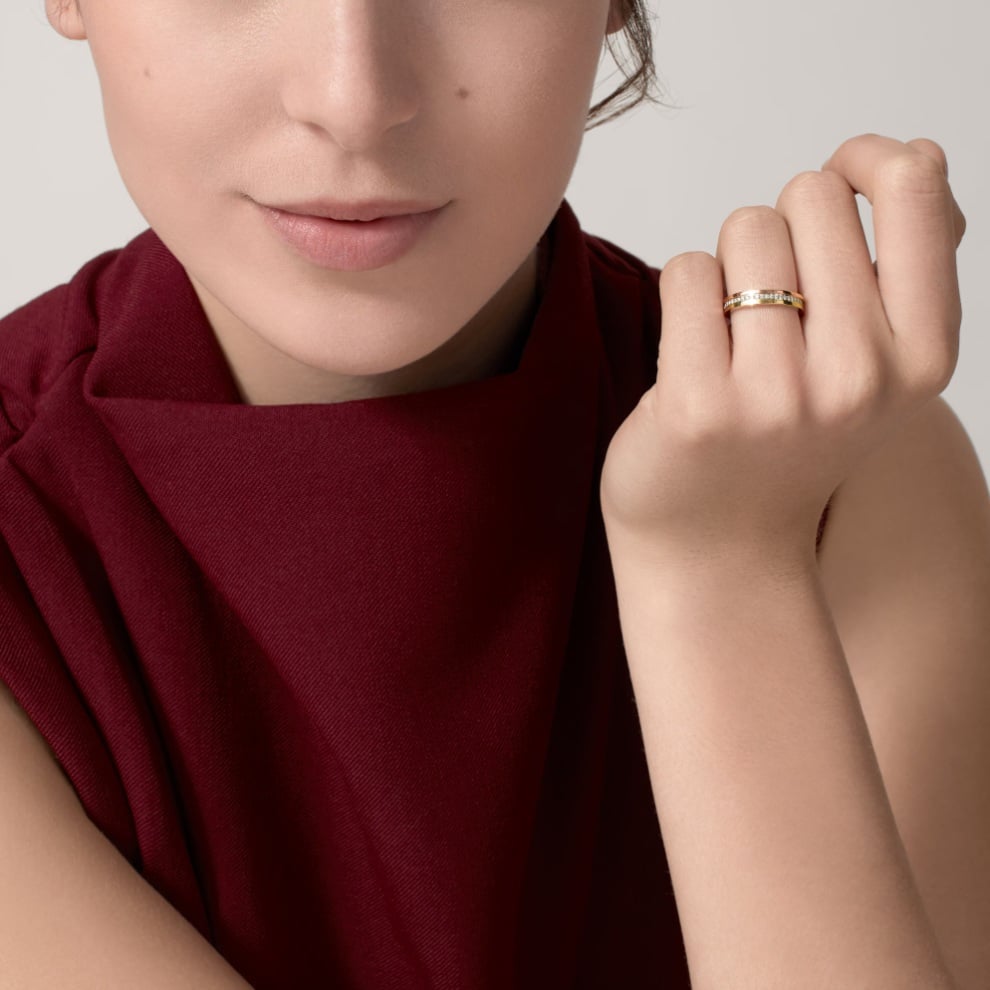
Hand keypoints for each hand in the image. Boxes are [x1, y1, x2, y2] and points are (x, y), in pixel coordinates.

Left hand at [599, 133, 966, 568]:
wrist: (717, 548)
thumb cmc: (788, 443)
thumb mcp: (876, 366)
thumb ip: (903, 266)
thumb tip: (920, 151)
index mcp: (923, 358)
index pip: (911, 189)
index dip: (864, 159)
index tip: (836, 178)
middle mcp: (860, 377)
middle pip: (810, 197)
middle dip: (780, 230)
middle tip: (767, 302)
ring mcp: (778, 395)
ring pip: (744, 229)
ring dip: (727, 268)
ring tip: (732, 339)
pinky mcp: (699, 404)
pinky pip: (687, 272)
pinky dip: (683, 298)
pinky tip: (693, 356)